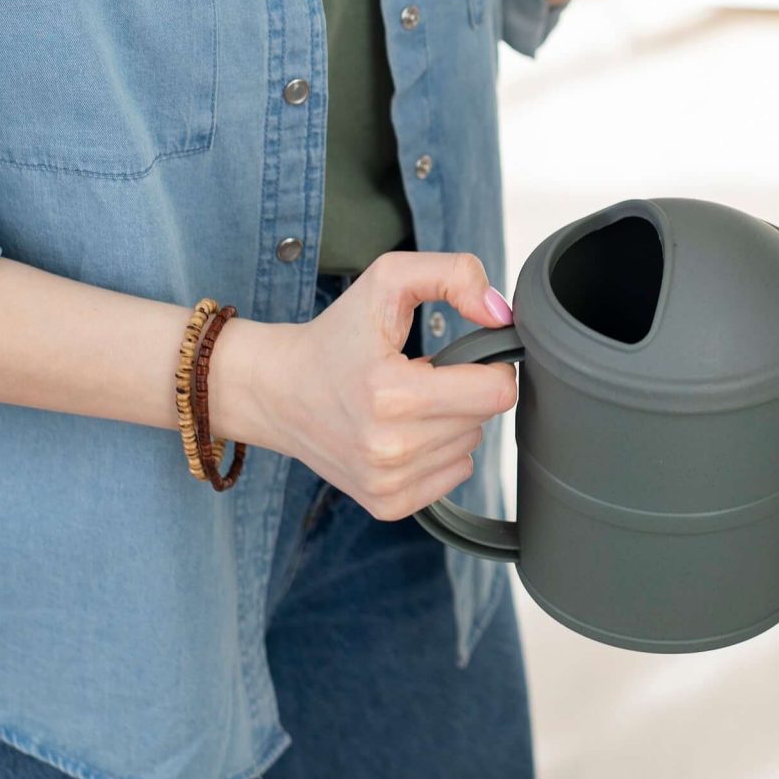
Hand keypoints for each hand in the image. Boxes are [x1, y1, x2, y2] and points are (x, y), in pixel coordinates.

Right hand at [207, 252, 518, 519]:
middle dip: (464, 391)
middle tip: (422, 376)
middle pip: (485, 419)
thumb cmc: (335, 335)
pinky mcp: (387, 503)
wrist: (277, 391)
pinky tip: (403, 432)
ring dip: (450, 421)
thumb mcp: (388, 280)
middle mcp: (390, 447)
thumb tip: (501, 314)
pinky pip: (453, 475)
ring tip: (406, 403)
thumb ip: (454, 274)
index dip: (491, 365)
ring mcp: (387, 481)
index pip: (496, 391)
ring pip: (471, 446)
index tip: (463, 357)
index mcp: (392, 393)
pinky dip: (439, 451)